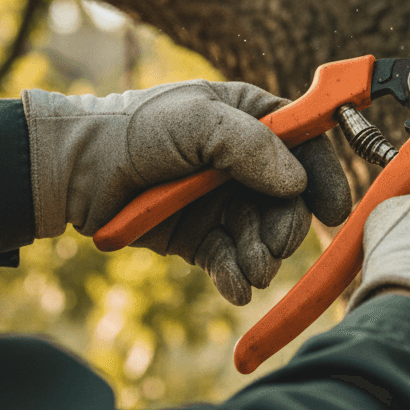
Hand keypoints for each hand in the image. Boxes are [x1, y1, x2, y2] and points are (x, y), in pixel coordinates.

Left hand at [21, 81, 351, 304]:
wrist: (76, 173)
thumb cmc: (137, 129)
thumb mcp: (197, 122)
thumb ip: (252, 146)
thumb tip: (298, 182)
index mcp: (255, 121)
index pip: (308, 146)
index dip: (325, 176)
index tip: (333, 209)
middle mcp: (247, 164)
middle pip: (291, 200)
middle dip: (287, 227)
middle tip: (277, 246)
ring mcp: (226, 202)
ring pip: (263, 235)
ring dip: (263, 256)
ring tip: (253, 269)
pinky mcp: (204, 237)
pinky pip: (232, 260)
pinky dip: (237, 276)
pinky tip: (236, 288)